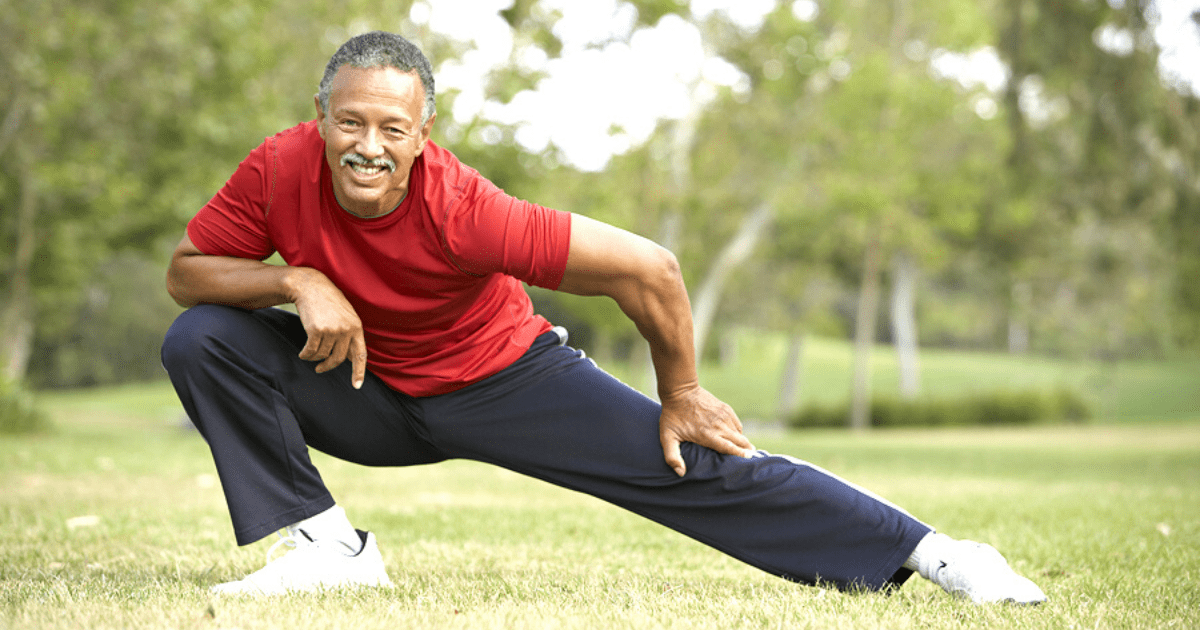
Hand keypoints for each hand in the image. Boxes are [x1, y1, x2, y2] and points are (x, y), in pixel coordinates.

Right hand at [289, 268, 367, 388]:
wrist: (311, 287)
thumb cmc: (328, 302)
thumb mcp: (346, 316)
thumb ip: (350, 334)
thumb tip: (349, 358)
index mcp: (357, 327)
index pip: (360, 354)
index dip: (359, 371)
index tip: (357, 385)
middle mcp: (346, 330)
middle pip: (338, 358)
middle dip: (328, 366)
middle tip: (320, 369)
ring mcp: (332, 330)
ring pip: (322, 355)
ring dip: (314, 357)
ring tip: (309, 353)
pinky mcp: (316, 330)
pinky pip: (311, 351)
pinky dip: (305, 354)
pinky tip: (303, 353)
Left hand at [659, 385, 755, 476]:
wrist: (680, 390)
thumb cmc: (672, 415)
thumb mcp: (667, 437)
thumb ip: (672, 456)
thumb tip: (681, 473)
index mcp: (707, 434)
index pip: (730, 448)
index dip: (741, 455)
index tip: (749, 461)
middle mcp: (719, 425)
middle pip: (740, 441)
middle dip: (746, 451)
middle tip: (751, 459)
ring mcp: (724, 415)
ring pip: (739, 433)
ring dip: (741, 441)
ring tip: (743, 450)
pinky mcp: (726, 408)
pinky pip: (737, 424)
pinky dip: (737, 431)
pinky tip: (734, 436)